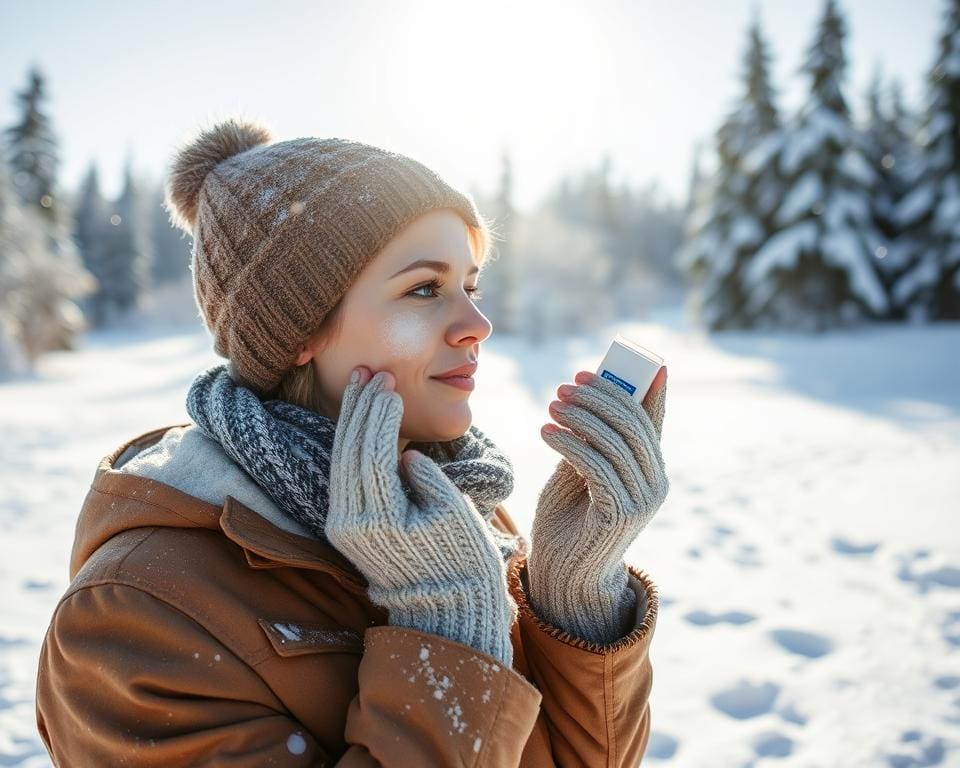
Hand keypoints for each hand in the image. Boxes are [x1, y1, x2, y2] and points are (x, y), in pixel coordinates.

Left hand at [325, 367, 516, 666]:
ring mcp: (345, 526)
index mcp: (378, 519)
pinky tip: (360, 420)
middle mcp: (351, 522)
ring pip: (340, 460)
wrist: (447, 614)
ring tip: (362, 385)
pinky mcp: (348, 527)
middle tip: (373, 372)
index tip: (391, 383)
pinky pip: (344, 475)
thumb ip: (427, 479)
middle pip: (348, 451)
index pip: (371, 451)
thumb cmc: (463, 565)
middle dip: (360, 408)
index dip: (378, 414)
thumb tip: (406, 454)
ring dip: (351, 420)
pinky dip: (351, 443)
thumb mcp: (454, 515)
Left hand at [526, 367, 668, 643]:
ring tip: (551, 405)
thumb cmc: (568, 520)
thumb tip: (587, 397)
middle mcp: (656, 482)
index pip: (651, 418)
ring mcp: (643, 499)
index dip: (635, 386)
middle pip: (632, 423)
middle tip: (564, 386)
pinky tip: (546, 432)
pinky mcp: (621, 513)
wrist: (566, 575)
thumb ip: (590, 441)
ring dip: (580, 417)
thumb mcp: (578, 472)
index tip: (604, 365)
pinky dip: (570, 443)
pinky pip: (596, 465)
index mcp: (650, 468)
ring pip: (614, 441)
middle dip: (598, 398)